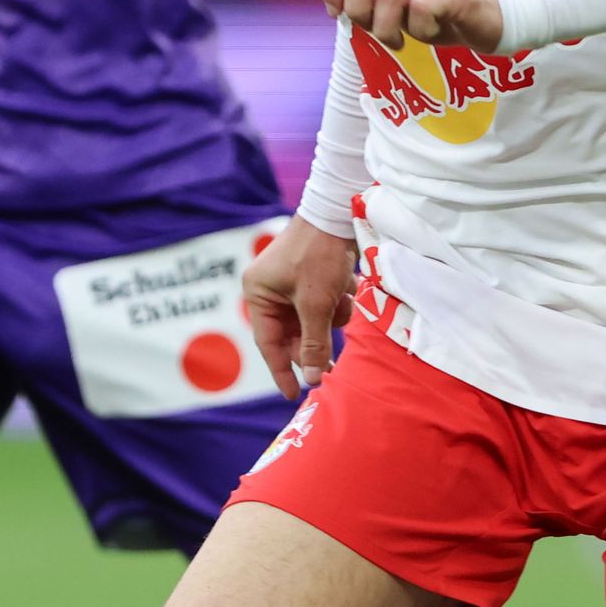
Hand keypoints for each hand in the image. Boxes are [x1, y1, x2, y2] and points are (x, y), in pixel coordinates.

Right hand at [243, 217, 358, 396]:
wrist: (338, 212)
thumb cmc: (319, 255)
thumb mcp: (316, 303)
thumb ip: (313, 342)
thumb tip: (313, 378)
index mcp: (258, 294)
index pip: (269, 343)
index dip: (283, 371)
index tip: (295, 395)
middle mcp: (269, 290)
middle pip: (293, 334)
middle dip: (317, 340)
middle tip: (334, 367)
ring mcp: (290, 283)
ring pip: (313, 320)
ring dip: (332, 316)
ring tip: (343, 300)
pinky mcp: (310, 277)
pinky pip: (323, 304)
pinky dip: (337, 301)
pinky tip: (347, 285)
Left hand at [321, 0, 502, 51]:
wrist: (488, 16)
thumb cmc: (434, 10)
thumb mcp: (394, 0)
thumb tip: (335, 6)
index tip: (338, 13)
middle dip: (357, 9)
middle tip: (371, 29)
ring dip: (386, 28)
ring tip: (396, 40)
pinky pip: (422, 9)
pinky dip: (417, 30)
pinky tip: (426, 34)